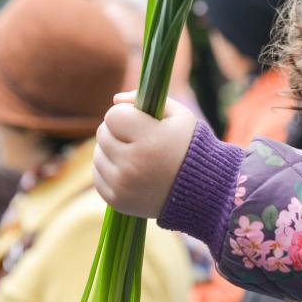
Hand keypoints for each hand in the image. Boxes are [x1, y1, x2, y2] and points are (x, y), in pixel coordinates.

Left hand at [93, 92, 197, 217]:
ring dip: (112, 150)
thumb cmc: (189, 147)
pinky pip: (98, 176)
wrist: (203, 191)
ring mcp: (123, 186)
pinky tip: (129, 171)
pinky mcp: (117, 201)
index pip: (114, 116)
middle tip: (138, 138)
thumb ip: (146, 100)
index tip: (139, 122)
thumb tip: (116, 99)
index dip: (126, 114)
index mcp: (150, 140)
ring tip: (136, 155)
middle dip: (118, 131)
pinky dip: (109, 170)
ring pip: (98, 154)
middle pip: (103, 134)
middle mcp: (133, 165)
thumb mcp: (179, 116)